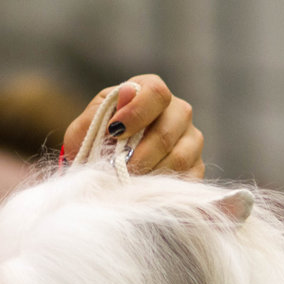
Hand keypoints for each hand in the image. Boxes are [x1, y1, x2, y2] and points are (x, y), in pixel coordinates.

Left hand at [62, 74, 204, 176]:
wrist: (104, 172)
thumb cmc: (95, 145)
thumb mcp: (85, 128)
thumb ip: (101, 112)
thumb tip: (127, 92)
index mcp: (150, 93)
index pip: (156, 93)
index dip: (136, 113)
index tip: (114, 132)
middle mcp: (177, 112)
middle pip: (168, 130)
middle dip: (140, 154)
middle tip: (119, 169)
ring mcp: (191, 140)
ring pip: (180, 157)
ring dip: (151, 173)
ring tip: (129, 182)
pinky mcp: (197, 167)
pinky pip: (188, 179)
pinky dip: (165, 188)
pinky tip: (146, 190)